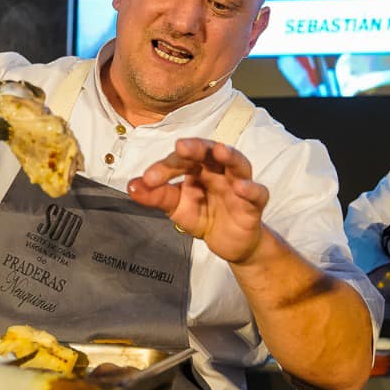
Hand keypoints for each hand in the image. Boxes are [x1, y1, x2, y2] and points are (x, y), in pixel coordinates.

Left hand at [127, 138, 268, 263]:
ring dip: (230, 156)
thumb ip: (156, 196)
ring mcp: (237, 185)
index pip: (181, 160)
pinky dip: (251, 189)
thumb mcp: (176, 207)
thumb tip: (132, 185)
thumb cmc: (204, 215)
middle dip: (196, 148)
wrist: (228, 242)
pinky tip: (241, 188)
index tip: (148, 179)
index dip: (165, 168)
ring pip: (238, 164)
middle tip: (181, 147)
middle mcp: (218, 171)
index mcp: (197, 168)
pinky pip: (257, 193)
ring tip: (220, 151)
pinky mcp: (253, 204)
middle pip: (210, 152)